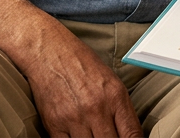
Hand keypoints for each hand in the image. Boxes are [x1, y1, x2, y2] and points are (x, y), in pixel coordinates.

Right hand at [0, 0, 141, 137]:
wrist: (47, 50)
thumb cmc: (80, 63)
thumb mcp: (110, 81)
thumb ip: (121, 109)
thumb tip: (129, 135)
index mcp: (115, 96)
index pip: (132, 136)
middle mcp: (96, 109)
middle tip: (110, 137)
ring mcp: (74, 119)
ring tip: (93, 135)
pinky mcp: (54, 125)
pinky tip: (78, 136)